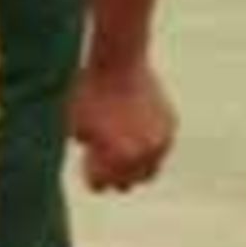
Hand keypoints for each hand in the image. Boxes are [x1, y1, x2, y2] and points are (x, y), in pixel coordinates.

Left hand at [69, 60, 177, 194]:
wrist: (119, 61)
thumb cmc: (92, 91)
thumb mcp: (75, 124)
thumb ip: (87, 147)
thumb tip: (93, 154)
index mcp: (115, 157)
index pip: (99, 185)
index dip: (91, 175)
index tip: (89, 164)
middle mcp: (142, 155)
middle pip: (127, 184)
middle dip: (114, 176)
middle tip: (106, 162)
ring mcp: (159, 141)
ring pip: (150, 170)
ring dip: (136, 166)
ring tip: (125, 151)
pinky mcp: (171, 125)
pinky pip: (161, 146)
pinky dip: (150, 144)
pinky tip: (138, 130)